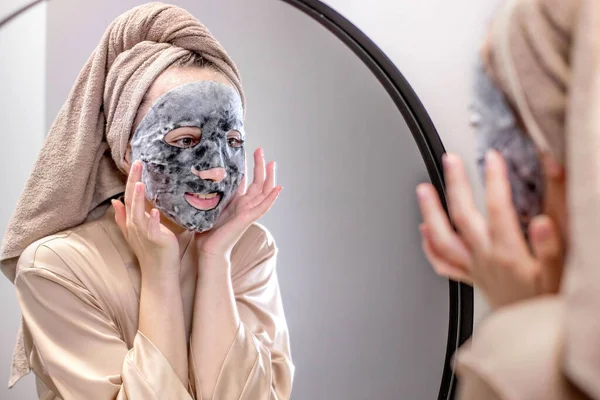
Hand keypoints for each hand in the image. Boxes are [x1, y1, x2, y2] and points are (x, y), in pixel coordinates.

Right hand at [112, 160, 180, 278]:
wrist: (158, 274)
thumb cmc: (150, 252)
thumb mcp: (135, 232)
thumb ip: (124, 217)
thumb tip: (115, 200)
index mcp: (133, 221)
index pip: (130, 196)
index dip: (131, 180)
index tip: (136, 163)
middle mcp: (135, 225)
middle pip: (132, 200)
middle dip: (134, 181)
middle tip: (137, 163)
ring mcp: (144, 233)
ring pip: (138, 213)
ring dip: (139, 198)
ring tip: (140, 182)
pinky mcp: (155, 241)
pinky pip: (151, 229)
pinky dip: (151, 220)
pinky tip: (153, 210)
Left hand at [196, 148, 281, 258]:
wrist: (209, 249)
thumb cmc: (207, 231)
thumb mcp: (211, 206)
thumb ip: (213, 194)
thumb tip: (206, 178)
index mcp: (237, 202)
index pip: (246, 182)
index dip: (248, 168)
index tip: (246, 154)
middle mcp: (245, 206)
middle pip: (258, 182)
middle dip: (260, 166)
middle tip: (260, 149)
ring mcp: (248, 212)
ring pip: (264, 191)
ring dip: (269, 177)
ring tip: (272, 162)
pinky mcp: (248, 218)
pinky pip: (263, 207)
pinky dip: (272, 197)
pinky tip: (278, 188)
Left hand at [416, 150, 563, 309]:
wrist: (540, 339)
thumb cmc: (553, 303)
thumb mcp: (563, 270)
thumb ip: (553, 244)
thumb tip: (541, 221)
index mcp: (510, 253)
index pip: (498, 208)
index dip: (494, 179)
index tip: (492, 157)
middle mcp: (486, 260)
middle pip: (463, 217)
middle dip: (455, 185)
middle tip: (450, 160)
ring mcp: (475, 270)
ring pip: (443, 240)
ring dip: (430, 213)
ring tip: (422, 190)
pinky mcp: (473, 280)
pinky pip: (444, 266)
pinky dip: (430, 248)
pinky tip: (423, 234)